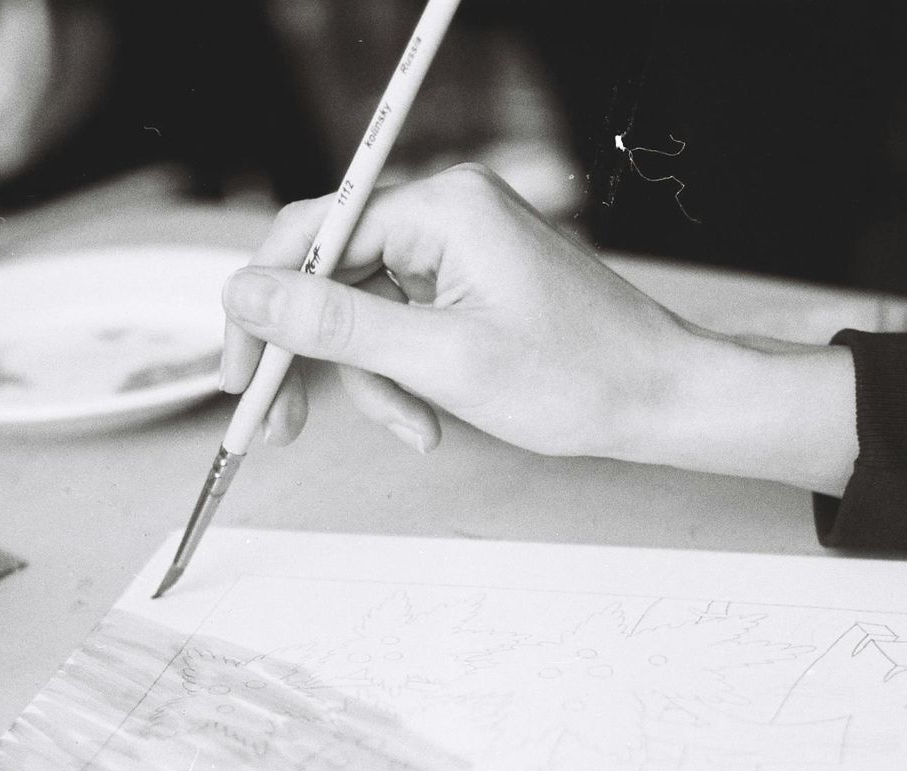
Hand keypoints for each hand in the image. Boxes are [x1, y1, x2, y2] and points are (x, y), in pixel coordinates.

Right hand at [219, 163, 858, 495]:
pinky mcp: (468, 283)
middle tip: (282, 420)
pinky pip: (401, 326)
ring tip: (411, 427)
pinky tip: (428, 419)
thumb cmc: (580, 377)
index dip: (266, 307)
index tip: (243, 371)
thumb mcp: (440, 360)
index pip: (314, 236)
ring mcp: (459, 248)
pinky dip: (402, 377)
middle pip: (332, 277)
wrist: (663, 399)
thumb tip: (247, 294)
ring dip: (371, 381)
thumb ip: (334, 325)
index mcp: (444, 208)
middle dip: (312, 355)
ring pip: (363, 313)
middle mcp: (447, 213)